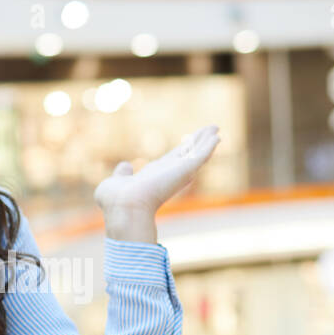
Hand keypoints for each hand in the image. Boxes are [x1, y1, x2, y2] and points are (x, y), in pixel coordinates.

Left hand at [94, 125, 220, 242]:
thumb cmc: (116, 200)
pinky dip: (209, 147)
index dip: (179, 152)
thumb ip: (122, 174)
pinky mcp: (185, 171)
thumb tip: (125, 166)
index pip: (170, 161)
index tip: (187, 145)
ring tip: (216, 129)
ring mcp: (178, 173)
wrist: (125, 206)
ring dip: (206, 141)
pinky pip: (200, 156)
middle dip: (197, 143)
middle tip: (209, 133)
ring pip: (196, 154)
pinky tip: (217, 137)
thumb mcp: (116, 182)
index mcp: (153, 177)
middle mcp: (168, 174)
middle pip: (187, 155)